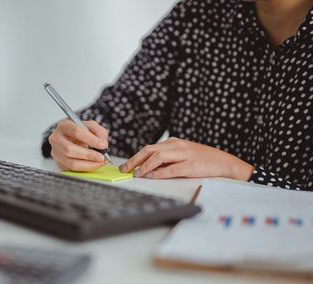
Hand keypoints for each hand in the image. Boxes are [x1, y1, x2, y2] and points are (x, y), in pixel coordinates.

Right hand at [48, 120, 108, 170]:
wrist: (70, 138)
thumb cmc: (80, 132)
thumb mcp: (91, 126)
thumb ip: (99, 132)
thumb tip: (103, 143)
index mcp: (64, 126)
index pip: (76, 131)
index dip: (91, 140)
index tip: (102, 145)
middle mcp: (56, 139)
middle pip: (70, 149)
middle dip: (89, 155)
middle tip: (101, 157)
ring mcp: (56, 152)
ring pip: (71, 162)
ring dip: (88, 165)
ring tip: (99, 162)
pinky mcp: (58, 162)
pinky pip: (72, 169)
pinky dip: (85, 168)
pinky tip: (93, 165)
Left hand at [119, 137, 253, 180]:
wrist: (224, 162)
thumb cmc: (202, 160)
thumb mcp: (181, 156)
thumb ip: (166, 160)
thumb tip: (146, 169)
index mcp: (173, 142)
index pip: (149, 148)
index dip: (135, 157)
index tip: (126, 166)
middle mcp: (177, 146)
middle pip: (150, 150)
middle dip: (135, 160)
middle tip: (125, 170)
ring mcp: (184, 154)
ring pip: (158, 157)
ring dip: (145, 166)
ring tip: (137, 174)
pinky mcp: (191, 165)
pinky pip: (171, 169)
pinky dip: (159, 173)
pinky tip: (151, 177)